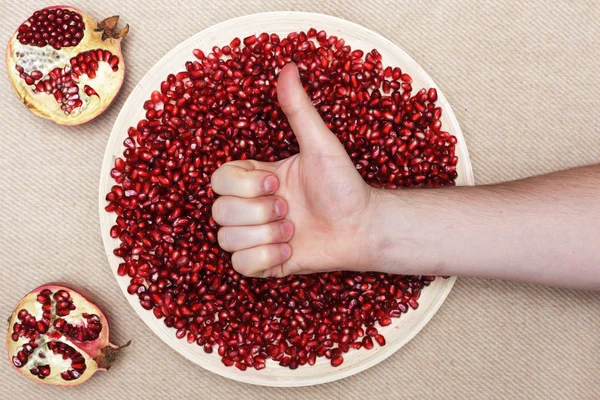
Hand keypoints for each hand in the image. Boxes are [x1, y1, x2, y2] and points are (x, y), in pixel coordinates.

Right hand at [210, 63, 375, 277]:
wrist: (363, 227)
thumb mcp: (321, 145)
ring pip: (225, 240)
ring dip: (264, 236)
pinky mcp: (263, 262)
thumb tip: (288, 67)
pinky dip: (264, 258)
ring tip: (292, 231)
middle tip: (290, 210)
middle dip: (258, 213)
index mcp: (257, 179)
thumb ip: (299, 110)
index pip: (219, 180)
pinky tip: (289, 250)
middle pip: (219, 212)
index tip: (276, 183)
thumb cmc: (344, 186)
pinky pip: (239, 266)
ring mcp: (256, 236)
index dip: (243, 185)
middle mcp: (252, 207)